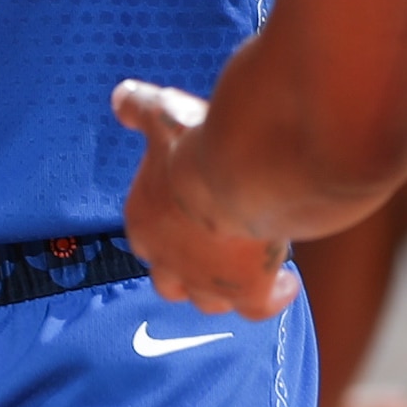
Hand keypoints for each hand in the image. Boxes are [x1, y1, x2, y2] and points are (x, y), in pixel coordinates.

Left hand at [112, 81, 297, 321]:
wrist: (235, 173)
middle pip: (169, 283)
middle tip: (215, 252)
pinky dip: (271, 298)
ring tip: (249, 268)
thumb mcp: (164, 116)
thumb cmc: (196, 144)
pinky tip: (285, 281)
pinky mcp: (246, 292)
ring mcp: (207, 281)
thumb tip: (121, 97)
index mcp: (144, 223)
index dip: (169, 231)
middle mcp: (168, 261)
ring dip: (225, 288)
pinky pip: (257, 308)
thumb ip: (142, 110)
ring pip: (209, 302)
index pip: (147, 238)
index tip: (193, 216)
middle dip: (188, 272)